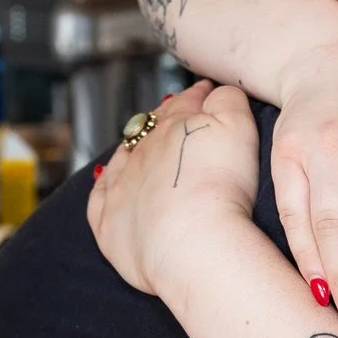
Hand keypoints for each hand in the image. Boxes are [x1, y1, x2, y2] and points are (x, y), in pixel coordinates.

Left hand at [89, 81, 259, 296]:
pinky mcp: (110, 223)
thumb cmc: (220, 189)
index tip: (207, 92)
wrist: (192, 246)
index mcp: (175, 126)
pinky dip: (105, 188)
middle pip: (153, 126)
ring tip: (146, 149)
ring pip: (124, 157)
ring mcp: (122, 186)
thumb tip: (217, 92)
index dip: (199, 94)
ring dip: (134, 149)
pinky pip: (100, 198)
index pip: (187, 101)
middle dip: (166, 119)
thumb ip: (228, 99)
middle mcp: (143, 151)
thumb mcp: (238, 126)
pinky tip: (111, 186)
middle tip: (179, 119)